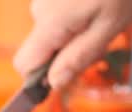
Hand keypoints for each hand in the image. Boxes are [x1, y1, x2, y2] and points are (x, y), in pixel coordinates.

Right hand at [13, 0, 131, 88]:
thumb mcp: (108, 28)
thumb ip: (77, 57)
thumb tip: (53, 84)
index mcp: (50, 24)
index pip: (23, 65)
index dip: (39, 77)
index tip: (63, 76)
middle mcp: (39, 10)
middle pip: (39, 49)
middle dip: (63, 53)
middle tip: (97, 37)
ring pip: (49, 32)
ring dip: (72, 33)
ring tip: (102, 13)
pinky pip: (54, 15)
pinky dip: (73, 16)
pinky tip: (95, 3)